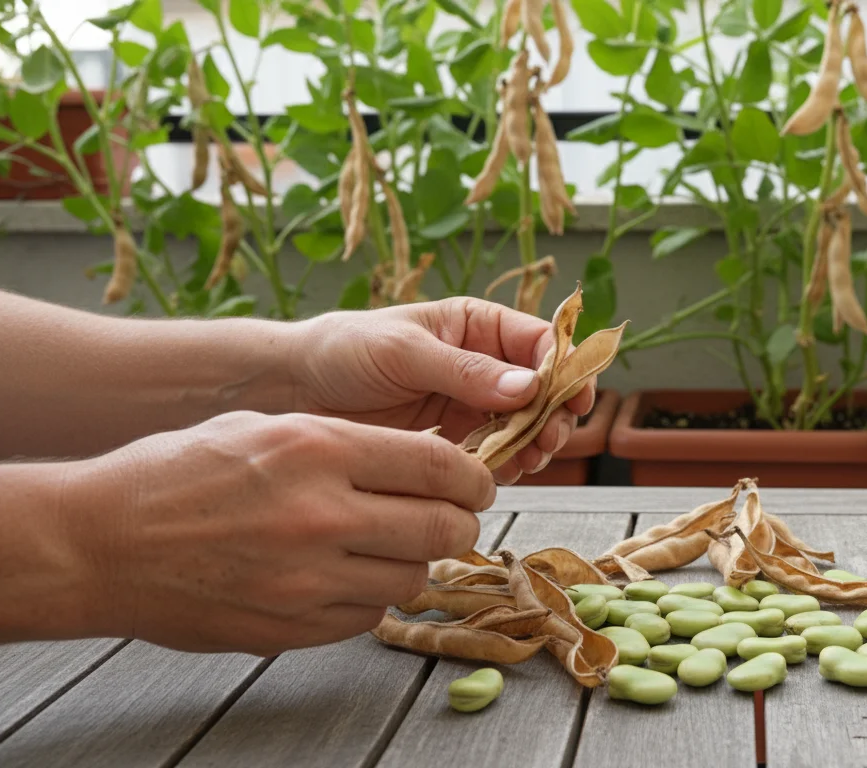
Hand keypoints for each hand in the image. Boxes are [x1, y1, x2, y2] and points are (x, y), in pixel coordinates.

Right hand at [62, 411, 489, 655]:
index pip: (440, 467)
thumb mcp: (267, 428)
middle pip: (442, 529)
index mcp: (318, 449)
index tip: (477, 483)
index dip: (473, 477)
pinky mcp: (292, 628)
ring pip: (412, 578)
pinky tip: (345, 576)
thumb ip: (348, 444)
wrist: (99, 543)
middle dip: (460, 523)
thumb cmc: (177, 474)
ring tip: (390, 546)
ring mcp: (307, 579)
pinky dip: (370, 597)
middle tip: (453, 519)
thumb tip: (422, 462)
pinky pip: (368, 617)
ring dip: (415, 562)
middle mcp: (321, 515)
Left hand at [287, 297, 595, 484]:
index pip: (540, 342)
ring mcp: (470, 404)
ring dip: (533, 444)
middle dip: (552, 415)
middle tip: (545, 440)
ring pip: (524, 425)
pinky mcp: (452, 440)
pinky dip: (504, 465)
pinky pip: (494, 453)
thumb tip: (527, 386)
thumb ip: (465, 370)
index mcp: (476, 326)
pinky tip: (498, 473)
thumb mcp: (404, 352)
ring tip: (526, 460)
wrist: (294, 390)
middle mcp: (481, 364)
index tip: (572, 399)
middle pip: (542, 389)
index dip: (565, 369)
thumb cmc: (344, 350)